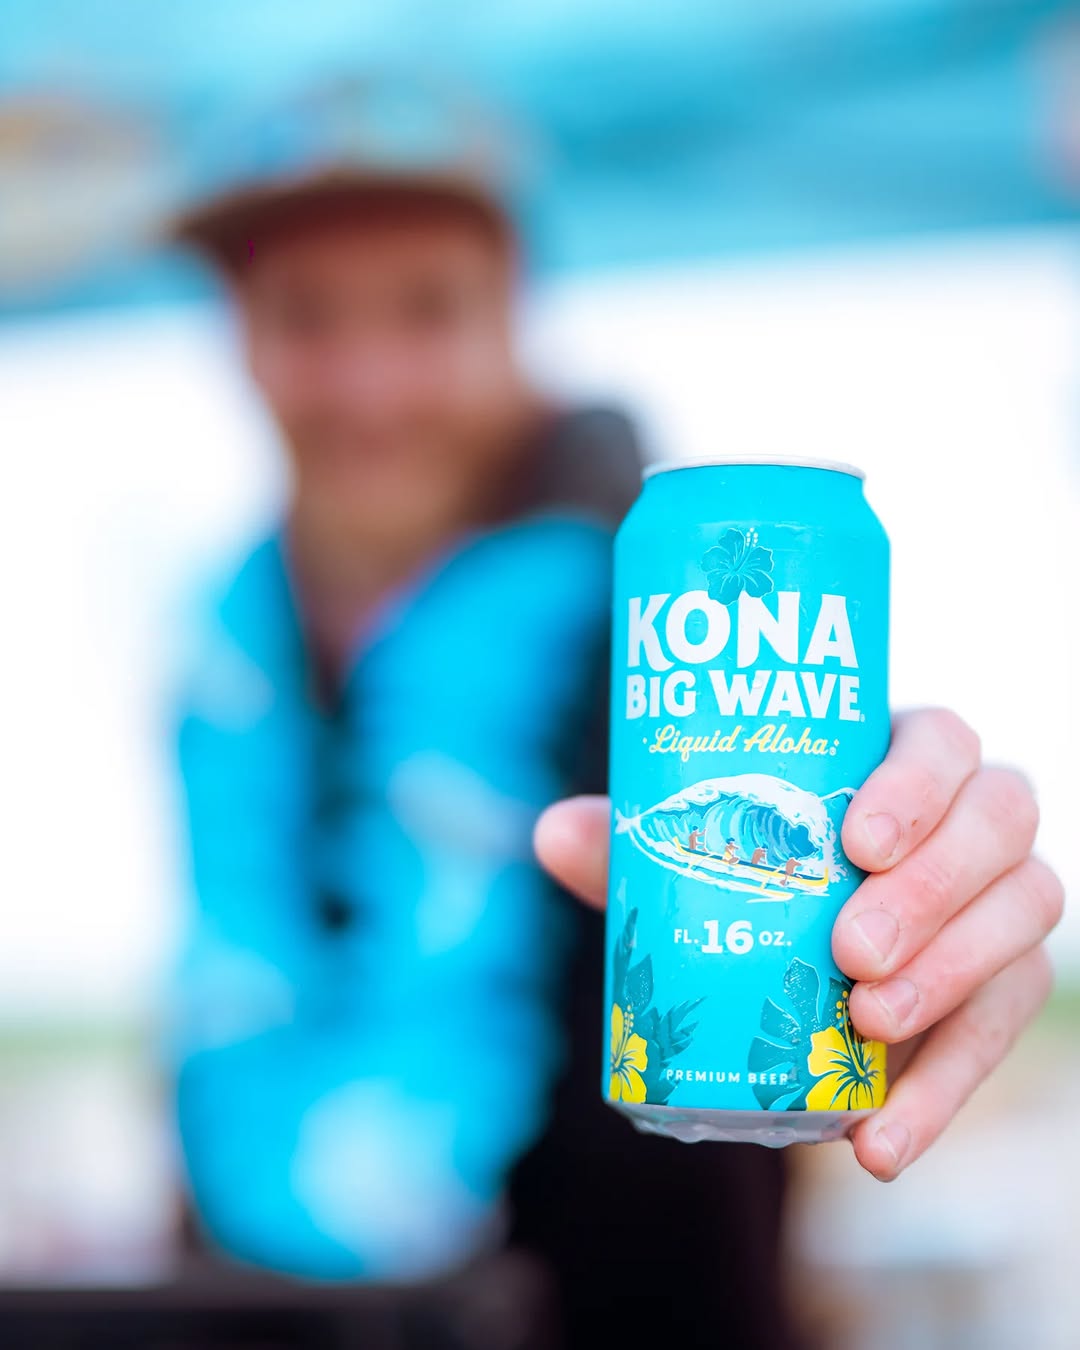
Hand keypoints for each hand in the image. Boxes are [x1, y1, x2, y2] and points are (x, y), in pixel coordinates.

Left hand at [533, 708, 1061, 1180]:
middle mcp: (970, 816)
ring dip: (953, 976)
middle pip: (999, 823)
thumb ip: (632, 841)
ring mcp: (1000, 897)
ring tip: (869, 1026)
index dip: (916, 784)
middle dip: (933, 889)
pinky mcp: (1005, 984)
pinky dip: (946, 1092)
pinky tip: (879, 1144)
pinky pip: (1002, 1028)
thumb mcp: (692, 853)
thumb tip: (554, 832)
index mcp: (901, 756)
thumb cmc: (749, 869)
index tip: (855, 842)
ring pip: (1025, 913)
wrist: (793, 951)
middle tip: (852, 952)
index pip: (942, 741)